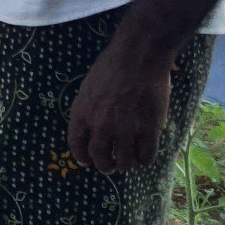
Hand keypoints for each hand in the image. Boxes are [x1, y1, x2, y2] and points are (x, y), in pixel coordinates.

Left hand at [68, 40, 170, 173]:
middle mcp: (100, 125)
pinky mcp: (148, 128)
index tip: (87, 162)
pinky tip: (145, 156)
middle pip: (100, 157)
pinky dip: (145, 160)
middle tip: (110, 167)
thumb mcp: (88, 88)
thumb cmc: (110, 67)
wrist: (137, 57)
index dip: (82, 157)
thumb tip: (94, 128)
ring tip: (128, 163)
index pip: (76, 144)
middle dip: (105, 166)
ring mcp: (125, 128)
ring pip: (125, 161)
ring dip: (125, 165)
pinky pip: (146, 155)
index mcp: (81, 113)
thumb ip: (88, 109)